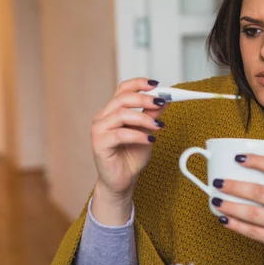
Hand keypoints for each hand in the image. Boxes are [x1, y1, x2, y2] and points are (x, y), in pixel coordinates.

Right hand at [90, 78, 166, 224]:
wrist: (122, 180)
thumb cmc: (131, 156)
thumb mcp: (147, 131)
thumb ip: (152, 116)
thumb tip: (164, 100)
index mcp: (113, 110)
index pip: (123, 89)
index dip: (139, 84)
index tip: (156, 85)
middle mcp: (103, 117)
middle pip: (122, 98)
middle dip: (145, 99)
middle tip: (161, 103)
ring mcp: (99, 130)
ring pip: (121, 114)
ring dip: (144, 118)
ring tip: (158, 127)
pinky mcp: (99, 144)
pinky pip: (120, 134)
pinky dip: (138, 135)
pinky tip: (150, 139)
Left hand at [212, 154, 263, 264]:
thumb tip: (246, 163)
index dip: (257, 161)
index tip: (237, 158)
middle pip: (258, 191)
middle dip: (234, 186)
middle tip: (218, 182)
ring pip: (251, 213)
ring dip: (230, 206)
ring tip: (216, 200)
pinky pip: (252, 231)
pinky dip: (235, 225)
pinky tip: (223, 219)